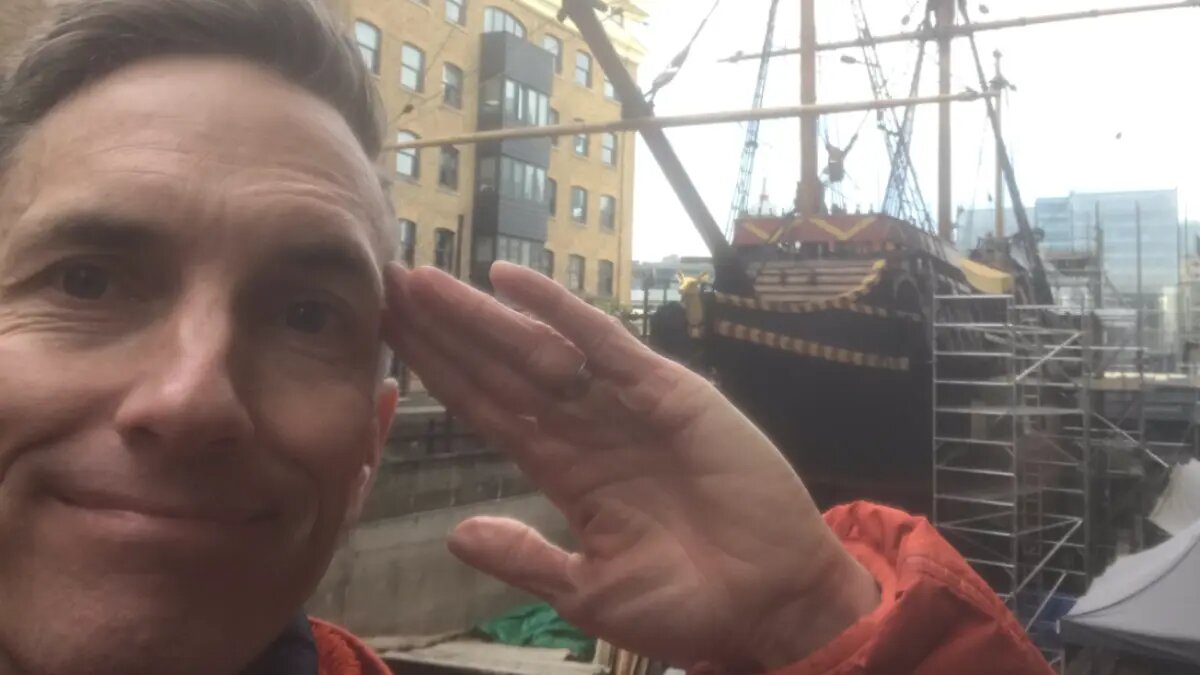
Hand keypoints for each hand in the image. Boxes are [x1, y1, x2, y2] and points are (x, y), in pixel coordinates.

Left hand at [383, 263, 878, 669]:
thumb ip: (525, 558)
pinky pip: (602, 342)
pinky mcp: (668, 390)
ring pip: (537, 349)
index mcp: (567, 473)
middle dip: (444, 332)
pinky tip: (506, 280)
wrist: (772, 604)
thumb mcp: (589, 592)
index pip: (487, 411)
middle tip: (388, 286)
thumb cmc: (688, 605)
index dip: (438, 375)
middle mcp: (588, 428)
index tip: (390, 340)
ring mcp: (625, 405)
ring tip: (423, 281)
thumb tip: (456, 534)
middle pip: (499, 369)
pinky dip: (557, 309)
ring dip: (480, 314)